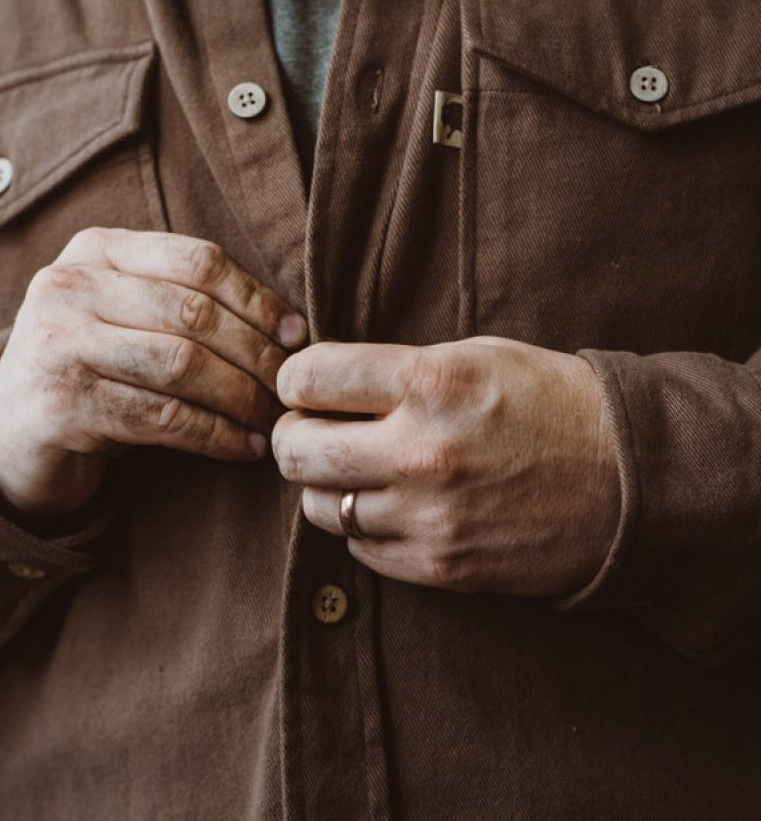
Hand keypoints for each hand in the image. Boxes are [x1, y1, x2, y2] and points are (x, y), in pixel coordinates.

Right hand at [0, 228, 305, 519]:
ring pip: (182, 366)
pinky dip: (215, 435)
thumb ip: (184, 301)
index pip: (197, 261)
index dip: (257, 298)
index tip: (297, 334)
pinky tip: (243, 447)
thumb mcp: (126, 313)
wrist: (10, 428)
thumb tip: (290, 326)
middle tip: (291, 385)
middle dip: (257, 353)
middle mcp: (70, 286)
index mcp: (96, 249)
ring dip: (241, 397)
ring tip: (272, 418)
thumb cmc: (92, 364)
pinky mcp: (61, 405)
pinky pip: (162, 418)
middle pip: (194, 313)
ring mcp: (59, 344)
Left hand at [271, 337, 620, 596]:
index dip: (295, 378)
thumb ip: (395, 369)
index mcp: (429, 383)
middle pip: (295, 450)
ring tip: (358, 469)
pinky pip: (359, 548)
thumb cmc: (549, 402)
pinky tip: (391, 504)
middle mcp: (419, 452)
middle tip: (313, 429)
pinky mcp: (440, 566)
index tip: (305, 384)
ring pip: (319, 506)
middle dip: (293, 435)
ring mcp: (427, 517)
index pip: (308, 378)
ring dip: (327, 484)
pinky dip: (362, 525)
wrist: (630, 480)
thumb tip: (322, 382)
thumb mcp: (474, 356)